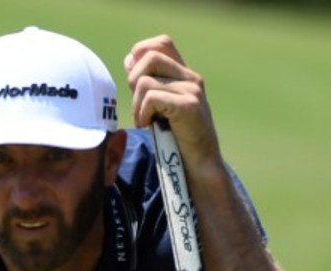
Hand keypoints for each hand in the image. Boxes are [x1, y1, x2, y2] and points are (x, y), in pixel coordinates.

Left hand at [124, 35, 220, 175]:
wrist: (200, 166)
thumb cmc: (177, 140)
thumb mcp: (160, 107)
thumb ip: (146, 83)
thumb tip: (129, 59)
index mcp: (185, 75)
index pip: (162, 43)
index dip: (141, 54)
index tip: (136, 82)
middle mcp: (191, 78)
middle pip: (149, 56)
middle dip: (133, 80)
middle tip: (138, 106)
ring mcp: (192, 91)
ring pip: (145, 81)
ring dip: (136, 104)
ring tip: (144, 120)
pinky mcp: (188, 106)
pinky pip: (151, 97)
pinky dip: (142, 113)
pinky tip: (148, 126)